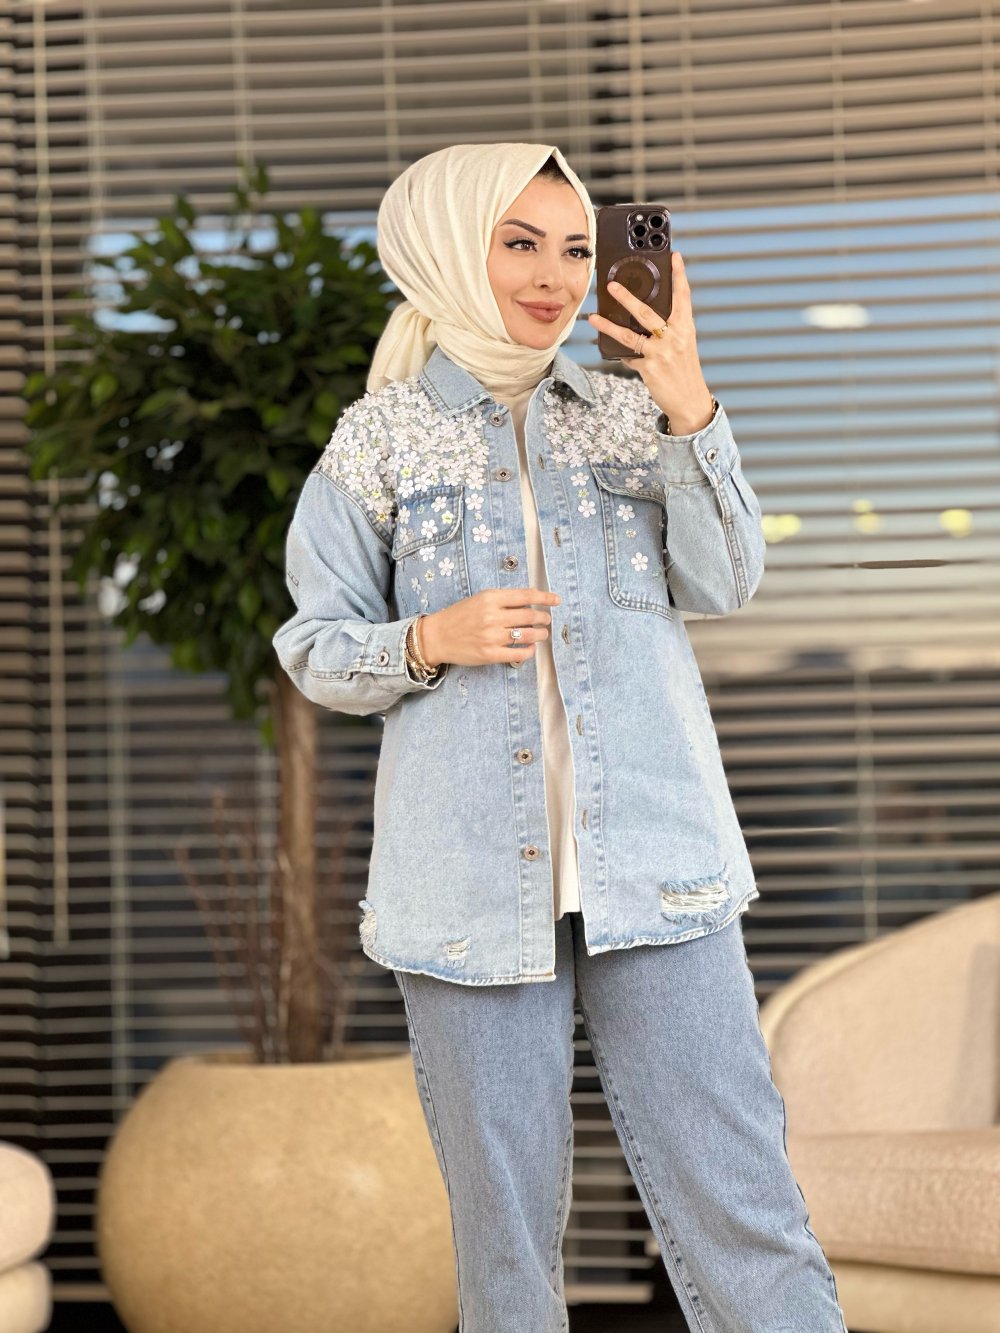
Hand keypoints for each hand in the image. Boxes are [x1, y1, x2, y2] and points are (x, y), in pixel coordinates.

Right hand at [419, 588, 560, 667]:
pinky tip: (531, 648)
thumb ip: (503, 600)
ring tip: (542, 634)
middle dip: (544, 618)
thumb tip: (530, 603)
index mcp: (490, 598)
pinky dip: (529, 651)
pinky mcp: (490, 654)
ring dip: (540, 635)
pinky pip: (518, 653)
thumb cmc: (459, 616)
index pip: (526, 596)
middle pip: (530, 616)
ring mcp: (492, 636)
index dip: (544, 598)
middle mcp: (492, 616)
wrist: (437, 636)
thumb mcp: (479, 599)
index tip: (556, 600)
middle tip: (546, 620)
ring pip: (528, 635)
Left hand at [587, 251, 714, 433]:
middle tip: (612, 286)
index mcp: (685, 328)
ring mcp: (661, 353)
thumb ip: (667, 331)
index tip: (675, 257)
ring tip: (594, 318)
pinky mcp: (650, 368)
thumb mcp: (682, 346)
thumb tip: (640, 321)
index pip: (683, 297)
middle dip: (627, 297)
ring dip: (609, 326)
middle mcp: (675, 337)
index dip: (679, 276)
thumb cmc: (684, 371)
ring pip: (630, 335)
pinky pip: (629, 356)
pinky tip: (617, 352)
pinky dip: (623, 354)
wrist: (690, 401)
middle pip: (647, 312)